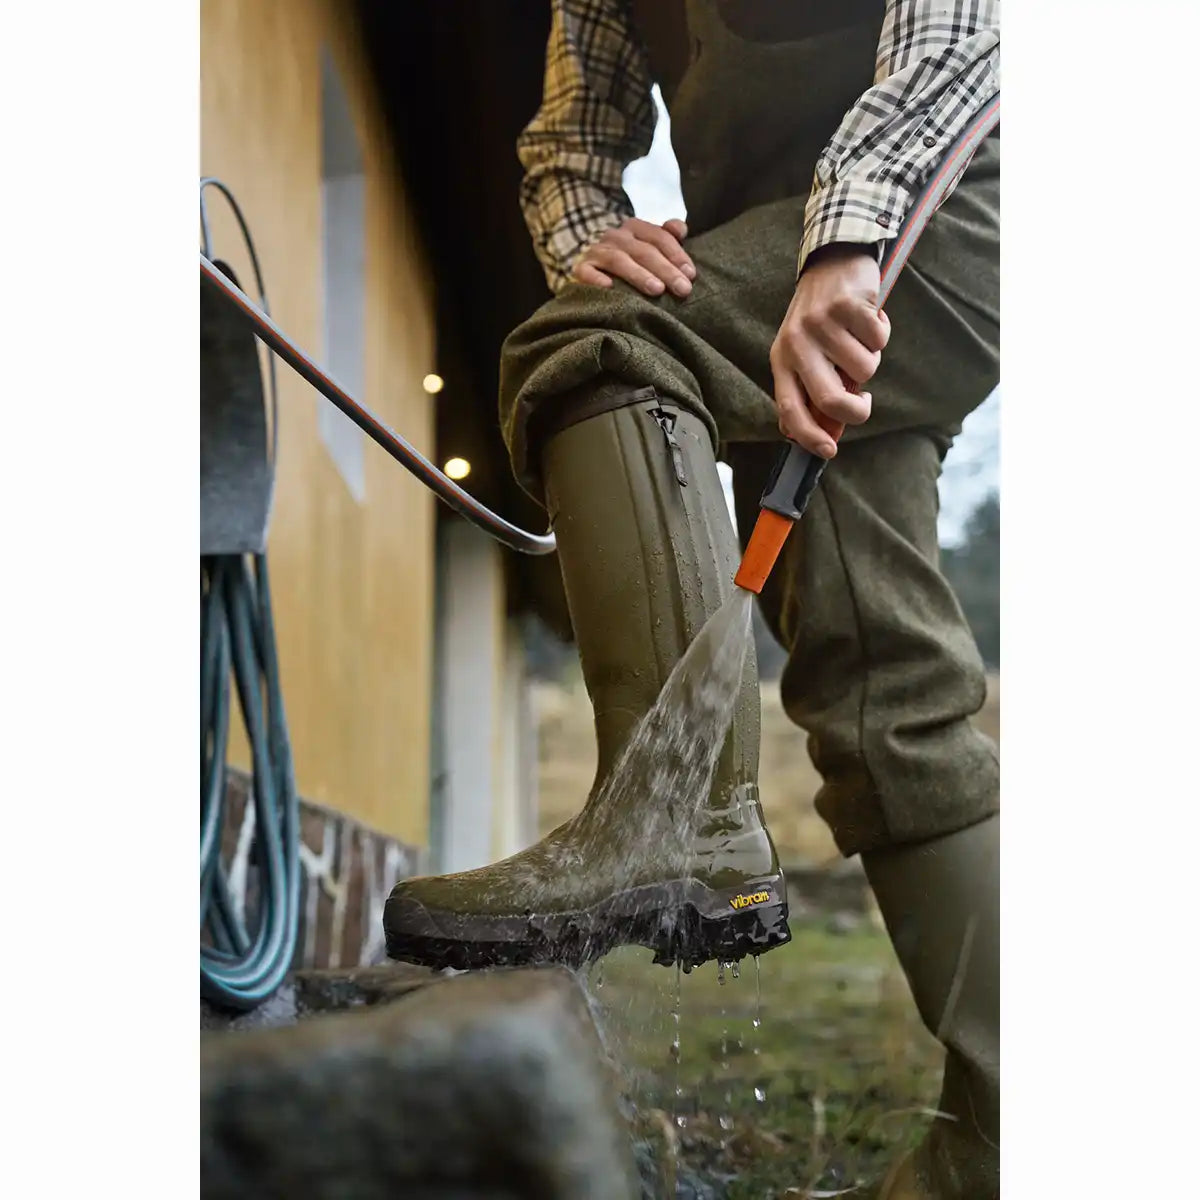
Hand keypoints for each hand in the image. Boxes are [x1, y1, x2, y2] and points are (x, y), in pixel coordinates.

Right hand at [572, 217, 695, 297]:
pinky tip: (609, 288)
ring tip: (657, 290)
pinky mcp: (580, 268)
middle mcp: (615, 236)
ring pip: (619, 259)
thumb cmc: (627, 260)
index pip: (659, 237)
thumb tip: (682, 229)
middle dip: (666, 270)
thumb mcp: (647, 245)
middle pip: (643, 250)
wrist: (588, 265)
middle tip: (683, 289)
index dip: (677, 255)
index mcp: (635, 228)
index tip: (691, 275)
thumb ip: (666, 237)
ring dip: (639, 274)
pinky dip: (597, 279)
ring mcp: (596, 251)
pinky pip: (586, 272)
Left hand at [769, 244, 890, 457]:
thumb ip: (813, 390)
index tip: (829, 451)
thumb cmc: (821, 319)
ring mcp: (821, 324)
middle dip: (855, 411)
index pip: (789, 408)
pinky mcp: (847, 305)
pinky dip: (882, 332)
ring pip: (864, 369)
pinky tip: (870, 318)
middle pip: (829, 399)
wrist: (831, 262)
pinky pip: (879, 339)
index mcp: (782, 360)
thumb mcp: (806, 354)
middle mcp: (796, 344)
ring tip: (860, 340)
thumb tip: (827, 434)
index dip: (808, 436)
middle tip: (865, 403)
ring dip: (872, 359)